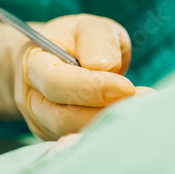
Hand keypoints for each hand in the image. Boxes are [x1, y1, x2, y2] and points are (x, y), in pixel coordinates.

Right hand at [0, 14, 151, 139]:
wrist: (53, 61)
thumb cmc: (75, 42)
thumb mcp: (89, 28)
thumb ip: (98, 42)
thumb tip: (106, 67)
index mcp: (33, 64)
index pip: (56, 82)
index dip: (92, 88)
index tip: (126, 87)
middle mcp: (32, 98)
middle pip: (62, 117)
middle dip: (103, 112)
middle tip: (143, 100)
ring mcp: (41, 123)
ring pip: (72, 136)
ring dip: (107, 126)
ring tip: (139, 111)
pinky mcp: (56, 140)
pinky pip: (79, 145)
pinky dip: (104, 136)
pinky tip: (127, 124)